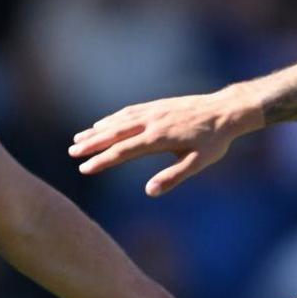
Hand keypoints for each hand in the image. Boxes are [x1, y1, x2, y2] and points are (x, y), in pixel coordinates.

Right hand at [69, 88, 259, 195]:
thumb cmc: (214, 141)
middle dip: (92, 144)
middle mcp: (151, 122)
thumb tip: (150, 191)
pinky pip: (129, 112)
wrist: (225, 110)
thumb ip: (173, 177)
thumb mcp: (199, 163)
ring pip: (118, 120)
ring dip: (97, 130)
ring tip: (78, 139)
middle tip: (72, 153)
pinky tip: (102, 124)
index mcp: (159, 138)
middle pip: (115, 133)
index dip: (102, 160)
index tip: (85, 168)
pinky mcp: (157, 106)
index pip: (123, 151)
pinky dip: (112, 118)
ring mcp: (153, 112)